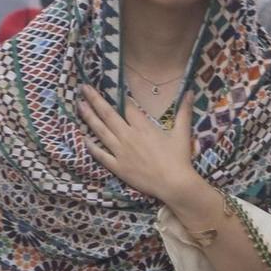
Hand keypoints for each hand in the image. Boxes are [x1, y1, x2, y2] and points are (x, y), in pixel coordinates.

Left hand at [78, 85, 195, 204]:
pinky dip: (91, 145)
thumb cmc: (179, 158)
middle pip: (108, 114)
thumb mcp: (182, 132)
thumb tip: (191, 92)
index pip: (127, 107)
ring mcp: (120, 152)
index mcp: (143, 127)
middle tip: (84, 88)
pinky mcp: (117, 166)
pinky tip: (84, 137)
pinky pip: (100, 154)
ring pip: (100, 131)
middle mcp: (128, 136)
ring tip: (79, 105)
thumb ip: (184, 111)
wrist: (174, 184)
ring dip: (89, 117)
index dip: (120, 96)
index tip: (111, 87)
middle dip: (95, 99)